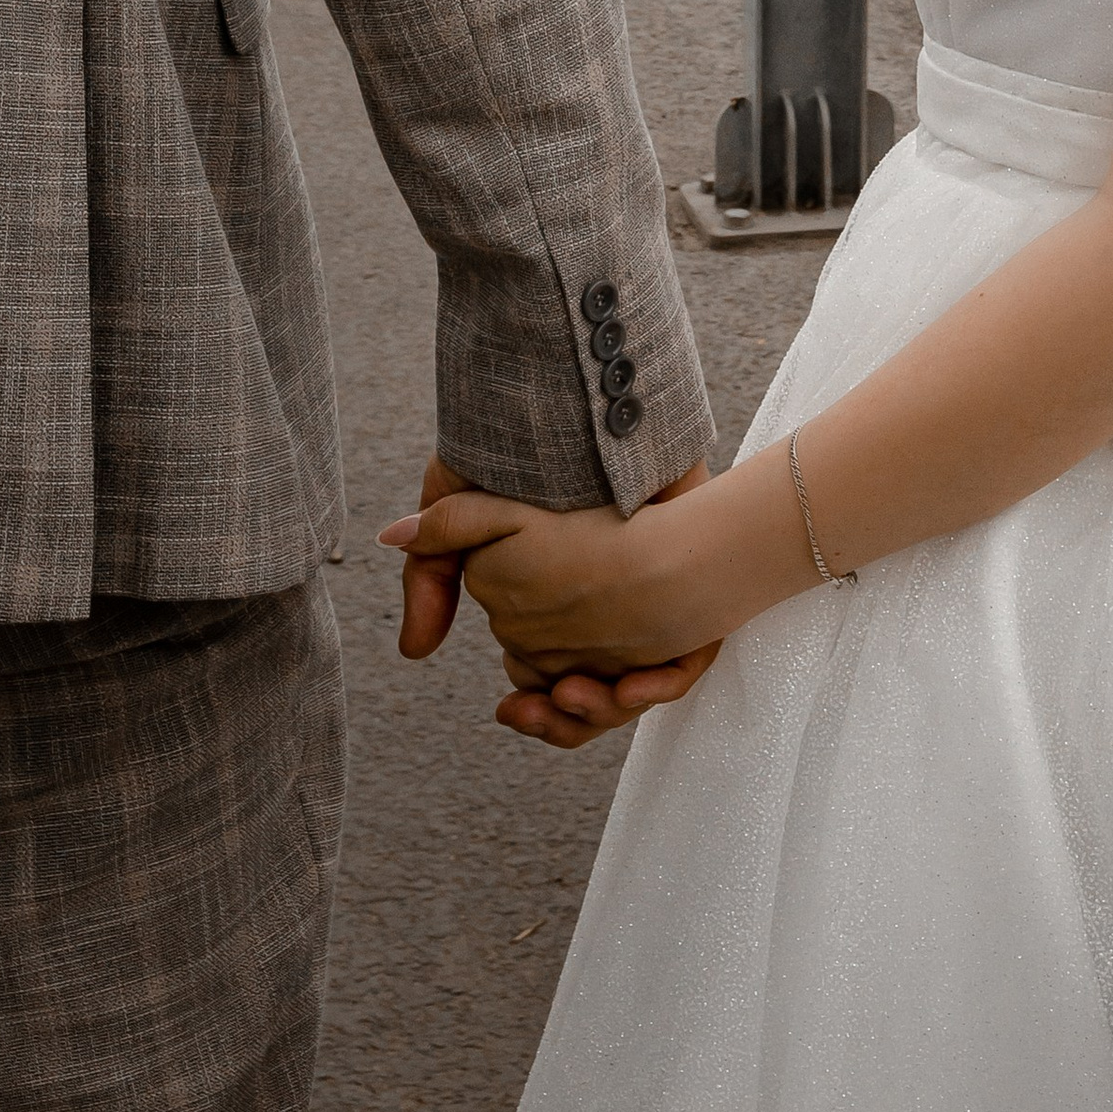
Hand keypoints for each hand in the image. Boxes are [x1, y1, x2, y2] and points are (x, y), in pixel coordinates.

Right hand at [381, 457, 719, 749]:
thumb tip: (414, 649)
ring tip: (575, 695)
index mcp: (564, 603)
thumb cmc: (533, 444)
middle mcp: (612, 611)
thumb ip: (433, 570)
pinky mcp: (698, 589)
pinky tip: (634, 681)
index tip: (514, 707)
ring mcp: (656, 604)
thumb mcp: (466, 499)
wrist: (607, 396)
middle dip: (568, 716)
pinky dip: (663, 684)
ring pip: (636, 692)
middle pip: (591, 697)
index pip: (547, 682)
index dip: (535, 709)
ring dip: (605, 710)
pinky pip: (687, 666)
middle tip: (548, 704)